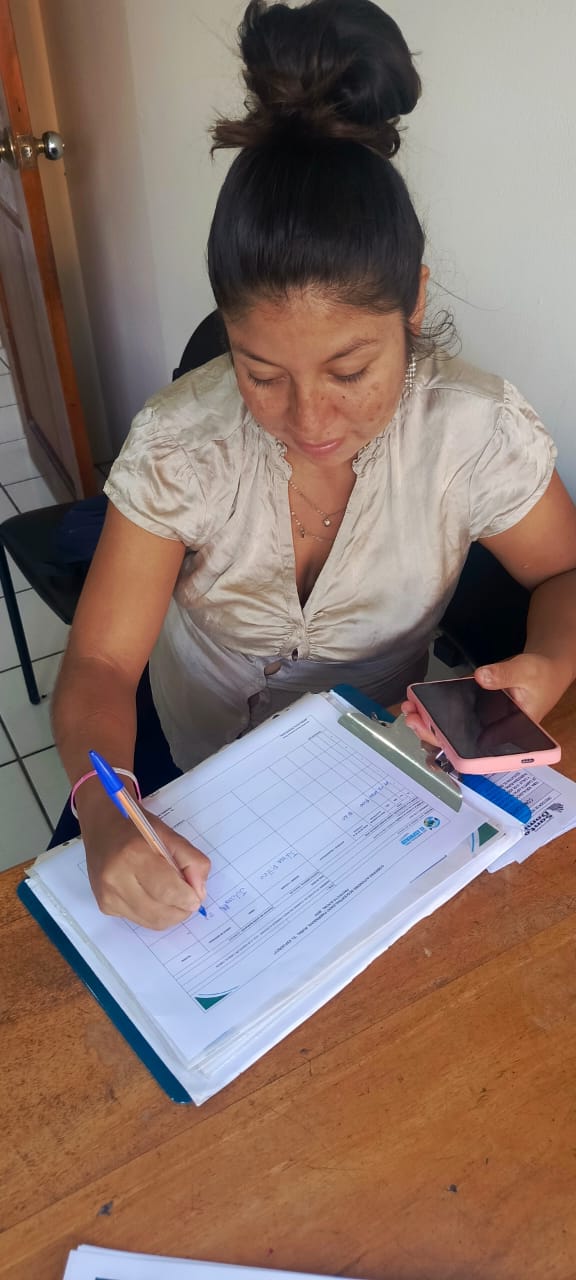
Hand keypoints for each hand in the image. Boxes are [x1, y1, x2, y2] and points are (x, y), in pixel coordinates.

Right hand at [83, 806, 210, 929]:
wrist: (101, 827)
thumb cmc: (137, 828)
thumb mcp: (170, 835)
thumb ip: (192, 861)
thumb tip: (198, 892)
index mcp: (133, 855)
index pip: (167, 891)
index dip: (188, 898)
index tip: (196, 896)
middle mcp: (116, 878)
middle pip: (160, 913)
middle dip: (181, 910)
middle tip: (189, 899)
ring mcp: (108, 895)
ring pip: (151, 922)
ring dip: (169, 915)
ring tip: (173, 897)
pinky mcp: (105, 906)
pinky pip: (139, 920)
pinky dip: (153, 913)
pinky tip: (151, 895)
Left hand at [401, 652, 570, 746]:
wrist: (545, 669)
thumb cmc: (540, 675)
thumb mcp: (524, 671)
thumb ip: (503, 675)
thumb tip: (480, 677)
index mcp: (510, 735)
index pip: (480, 753)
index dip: (456, 751)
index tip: (436, 739)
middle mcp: (494, 736)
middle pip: (459, 745)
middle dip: (433, 734)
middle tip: (413, 719)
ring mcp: (483, 726)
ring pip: (452, 734)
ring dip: (429, 725)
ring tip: (410, 710)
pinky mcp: (475, 715)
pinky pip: (452, 720)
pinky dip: (434, 713)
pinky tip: (418, 704)